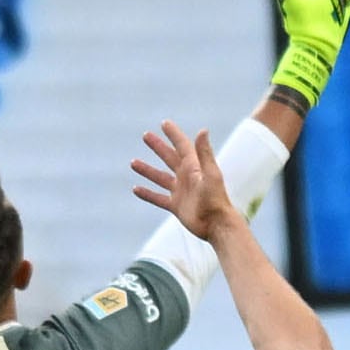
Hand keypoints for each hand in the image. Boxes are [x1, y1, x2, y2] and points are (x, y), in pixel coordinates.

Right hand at [129, 124, 237, 240]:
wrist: (217, 225)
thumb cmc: (216, 199)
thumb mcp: (210, 174)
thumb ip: (205, 153)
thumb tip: (202, 130)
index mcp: (194, 167)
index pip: (182, 146)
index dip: (174, 134)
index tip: (164, 123)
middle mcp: (187, 177)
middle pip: (169, 158)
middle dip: (158, 147)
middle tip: (146, 135)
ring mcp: (181, 192)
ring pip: (160, 178)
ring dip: (148, 170)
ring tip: (133, 162)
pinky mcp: (176, 206)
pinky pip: (158, 198)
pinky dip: (147, 194)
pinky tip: (135, 189)